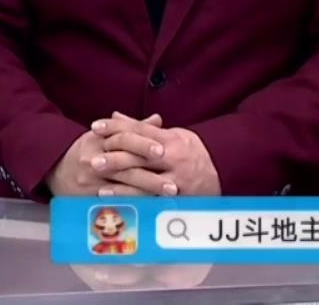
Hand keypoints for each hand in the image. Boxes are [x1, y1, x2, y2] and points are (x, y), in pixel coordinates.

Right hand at [44, 114, 162, 197]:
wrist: (55, 171)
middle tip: (173, 179)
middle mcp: (93, 158)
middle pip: (124, 163)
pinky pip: (115, 201)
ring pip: (122, 185)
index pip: (122, 137)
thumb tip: (158, 120)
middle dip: (149, 172)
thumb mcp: (103, 135)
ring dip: (147, 190)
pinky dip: (134, 202)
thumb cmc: (85, 151)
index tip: (162, 149)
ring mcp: (91, 180)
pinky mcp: (89, 196)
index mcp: (98, 139)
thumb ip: (132, 128)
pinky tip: (151, 205)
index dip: (142, 142)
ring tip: (168, 193)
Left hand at [93, 113, 220, 196]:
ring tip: (100, 185)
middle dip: (114, 157)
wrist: (226, 171)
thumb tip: (115, 116)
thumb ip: (142, 127)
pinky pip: (154, 200)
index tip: (95, 126)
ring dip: (121, 184)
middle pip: (139, 154)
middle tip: (92, 160)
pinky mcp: (179, 198)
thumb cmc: (193, 151)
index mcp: (170, 138)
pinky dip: (135, 201)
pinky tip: (119, 202)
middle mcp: (173, 157)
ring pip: (145, 180)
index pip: (138, 130)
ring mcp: (176, 179)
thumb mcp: (171, 134)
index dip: (115, 127)